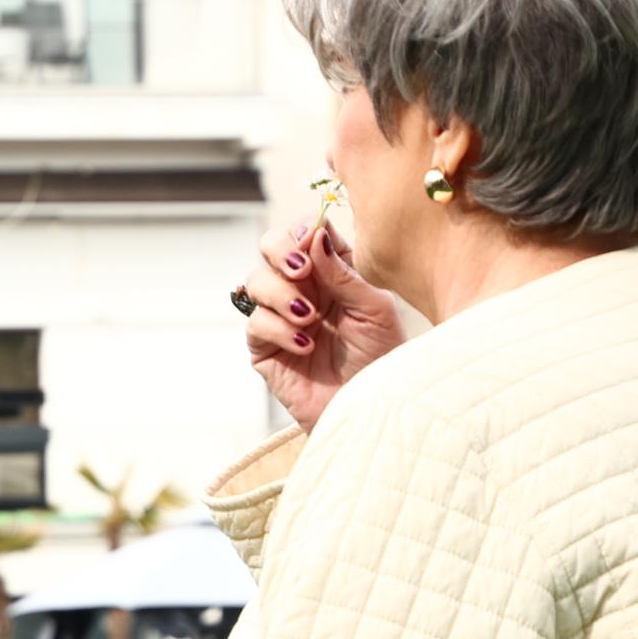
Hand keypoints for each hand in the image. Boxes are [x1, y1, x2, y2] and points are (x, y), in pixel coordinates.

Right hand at [243, 211, 406, 432]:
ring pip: (255, 281)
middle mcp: (303, 288)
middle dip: (280, 251)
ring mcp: (281, 316)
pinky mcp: (265, 347)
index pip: (307, 232)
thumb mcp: (375, 310)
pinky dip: (279, 329)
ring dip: (282, 295)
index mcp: (333, 272)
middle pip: (270, 245)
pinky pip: (255, 322)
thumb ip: (344, 274)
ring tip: (310, 320)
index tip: (313, 243)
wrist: (370, 408)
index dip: (303, 230)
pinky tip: (306, 346)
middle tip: (300, 271)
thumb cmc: (381, 359)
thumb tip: (315, 237)